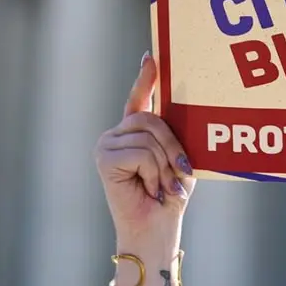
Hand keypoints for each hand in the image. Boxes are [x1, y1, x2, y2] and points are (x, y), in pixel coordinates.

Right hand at [94, 53, 194, 246]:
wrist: (156, 229)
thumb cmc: (171, 195)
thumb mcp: (179, 157)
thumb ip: (173, 134)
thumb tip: (180, 107)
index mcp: (136, 133)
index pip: (141, 99)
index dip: (146, 77)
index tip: (151, 56)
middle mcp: (117, 134)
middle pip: (151, 119)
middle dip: (173, 146)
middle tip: (182, 172)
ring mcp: (107, 144)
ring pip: (149, 137)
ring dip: (166, 165)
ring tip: (164, 186)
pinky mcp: (103, 158)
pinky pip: (142, 152)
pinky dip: (155, 172)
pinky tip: (151, 189)